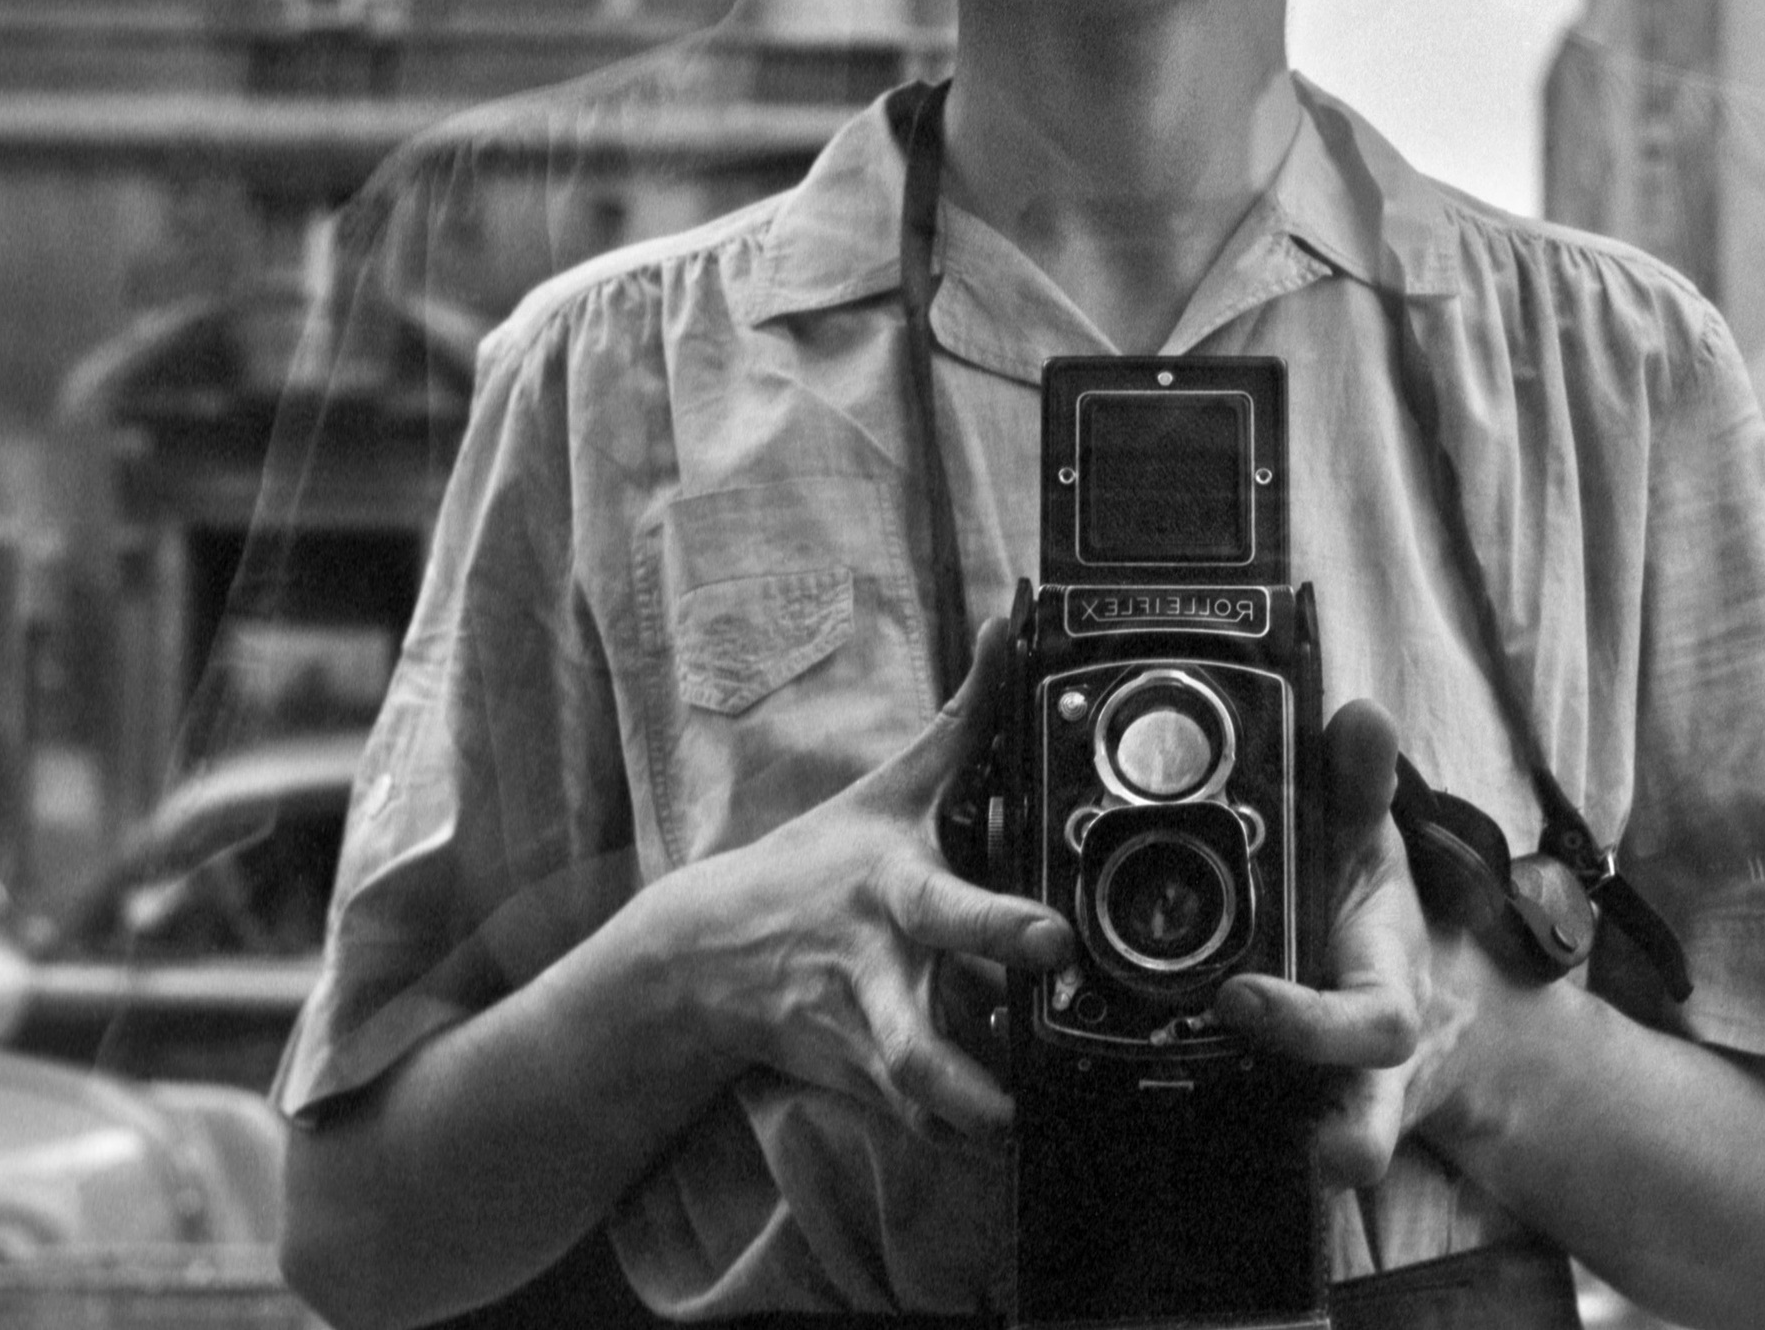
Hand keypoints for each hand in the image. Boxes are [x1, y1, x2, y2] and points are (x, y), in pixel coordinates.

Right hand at [644, 617, 1073, 1145]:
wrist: (707, 956)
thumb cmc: (818, 861)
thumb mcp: (890, 786)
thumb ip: (966, 716)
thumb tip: (1014, 625)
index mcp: (893, 893)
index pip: (949, 910)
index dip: (1003, 928)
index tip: (1057, 942)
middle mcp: (877, 973)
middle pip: (917, 1040)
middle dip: (972, 1076)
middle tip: (1029, 1095)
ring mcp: (863, 1038)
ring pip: (917, 1103)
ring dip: (969, 1121)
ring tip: (1024, 1128)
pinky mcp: (860, 1085)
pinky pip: (915, 1126)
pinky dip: (955, 1137)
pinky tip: (998, 1139)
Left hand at [1212, 698, 1461, 1188]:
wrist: (1396, 988)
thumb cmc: (1366, 912)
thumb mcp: (1367, 843)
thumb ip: (1360, 787)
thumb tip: (1361, 718)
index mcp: (1384, 994)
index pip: (1371, 1024)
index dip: (1311, 1023)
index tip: (1240, 998)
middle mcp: (1360, 1066)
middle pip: (1370, 1117)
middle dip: (1348, 1134)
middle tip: (1304, 1144)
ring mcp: (1322, 1102)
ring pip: (1324, 1147)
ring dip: (1281, 1156)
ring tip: (1204, 1160)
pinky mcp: (1276, 1121)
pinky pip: (1248, 1148)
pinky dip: (1200, 1146)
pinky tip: (1119, 1130)